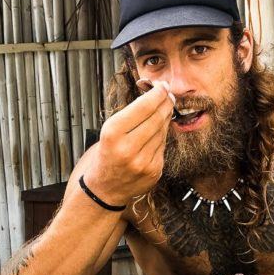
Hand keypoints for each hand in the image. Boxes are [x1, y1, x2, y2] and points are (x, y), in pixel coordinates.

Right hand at [84, 82, 174, 202]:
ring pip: (163, 131)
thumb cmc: (107, 153)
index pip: (144, 106)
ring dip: (165, 118)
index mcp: (113, 133)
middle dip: (165, 103)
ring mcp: (143, 162)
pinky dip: (162, 136)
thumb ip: (132, 114)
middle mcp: (128, 148)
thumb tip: (158, 95)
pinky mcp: (153, 171)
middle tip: (169, 95)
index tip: (163, 86)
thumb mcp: (109, 130)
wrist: (104, 188)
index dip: (157, 93)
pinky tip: (157, 131)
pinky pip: (163, 146)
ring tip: (164, 110)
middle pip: (157, 118)